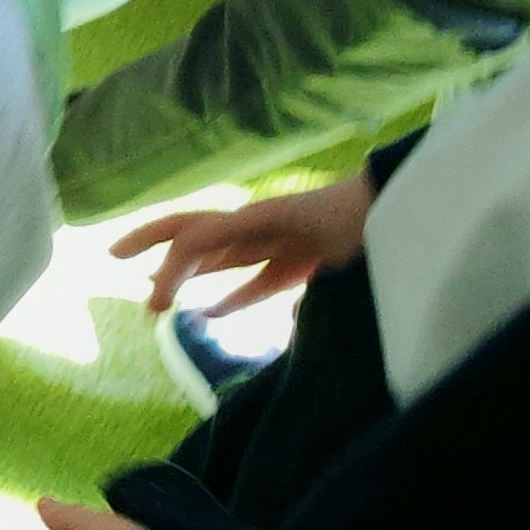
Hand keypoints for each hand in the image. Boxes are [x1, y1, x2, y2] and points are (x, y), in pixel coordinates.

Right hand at [109, 175, 373, 317]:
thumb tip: (250, 303)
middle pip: (195, 231)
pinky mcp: (304, 265)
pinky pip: (256, 281)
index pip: (196, 239)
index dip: (169, 268)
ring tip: (156, 301)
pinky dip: (230, 298)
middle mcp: (262, 229)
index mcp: (260, 219)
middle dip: (152, 243)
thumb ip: (286, 267)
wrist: (415, 214)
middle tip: (114, 258)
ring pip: (221, 258)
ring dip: (186, 274)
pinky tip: (209, 316)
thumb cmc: (372, 223)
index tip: (156, 305)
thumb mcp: (325, 239)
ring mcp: (281, 245)